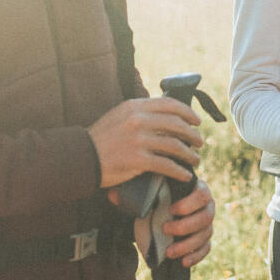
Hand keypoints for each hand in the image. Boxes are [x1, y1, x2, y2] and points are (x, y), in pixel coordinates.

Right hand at [88, 96, 203, 187]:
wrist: (80, 158)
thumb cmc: (100, 139)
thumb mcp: (118, 116)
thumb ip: (139, 114)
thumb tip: (164, 117)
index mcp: (134, 106)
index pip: (169, 104)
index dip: (188, 112)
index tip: (196, 121)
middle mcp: (138, 120)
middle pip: (176, 124)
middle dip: (192, 134)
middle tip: (199, 142)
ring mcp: (138, 140)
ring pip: (175, 145)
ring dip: (189, 154)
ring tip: (195, 159)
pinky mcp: (138, 160)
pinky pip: (167, 165)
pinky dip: (179, 170)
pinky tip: (185, 174)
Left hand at [161, 179, 215, 267]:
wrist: (158, 211)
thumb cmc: (159, 197)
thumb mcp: (159, 191)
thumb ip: (160, 192)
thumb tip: (148, 199)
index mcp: (199, 190)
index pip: (202, 195)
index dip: (188, 204)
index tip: (170, 210)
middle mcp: (208, 206)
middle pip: (206, 217)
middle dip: (185, 226)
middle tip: (165, 230)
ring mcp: (208, 223)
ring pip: (206, 234)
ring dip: (187, 245)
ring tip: (169, 252)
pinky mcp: (205, 239)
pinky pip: (206, 248)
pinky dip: (195, 256)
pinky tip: (183, 262)